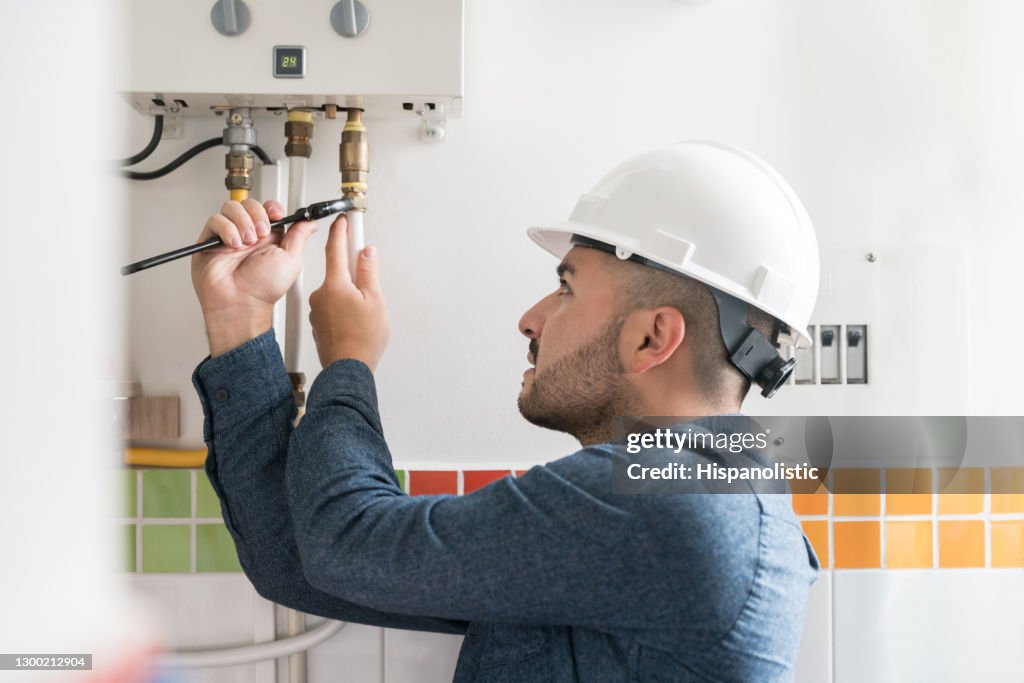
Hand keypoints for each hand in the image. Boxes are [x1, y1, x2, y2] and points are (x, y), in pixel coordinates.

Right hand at [191, 199, 317, 356]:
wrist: (241, 303)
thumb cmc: (264, 289)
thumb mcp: (292, 259)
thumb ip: (300, 236)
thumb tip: (311, 222)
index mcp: (269, 237)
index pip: (268, 208)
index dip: (271, 207)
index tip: (276, 215)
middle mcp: (249, 234)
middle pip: (250, 203)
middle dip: (257, 214)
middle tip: (261, 233)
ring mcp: (229, 236)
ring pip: (231, 208)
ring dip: (242, 221)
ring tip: (246, 242)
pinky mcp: (211, 240)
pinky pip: (215, 220)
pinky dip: (226, 229)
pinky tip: (233, 244)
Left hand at [308, 214, 388, 370]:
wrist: (348, 368)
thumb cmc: (362, 339)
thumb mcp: (375, 300)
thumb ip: (369, 273)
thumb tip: (366, 253)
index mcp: (335, 284)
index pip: (335, 248)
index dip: (340, 231)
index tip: (343, 220)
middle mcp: (321, 294)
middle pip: (338, 273)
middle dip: (354, 275)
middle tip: (370, 288)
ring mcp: (317, 310)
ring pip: (336, 292)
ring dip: (350, 295)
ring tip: (365, 314)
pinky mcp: (318, 323)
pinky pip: (332, 307)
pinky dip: (343, 309)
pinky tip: (355, 322)